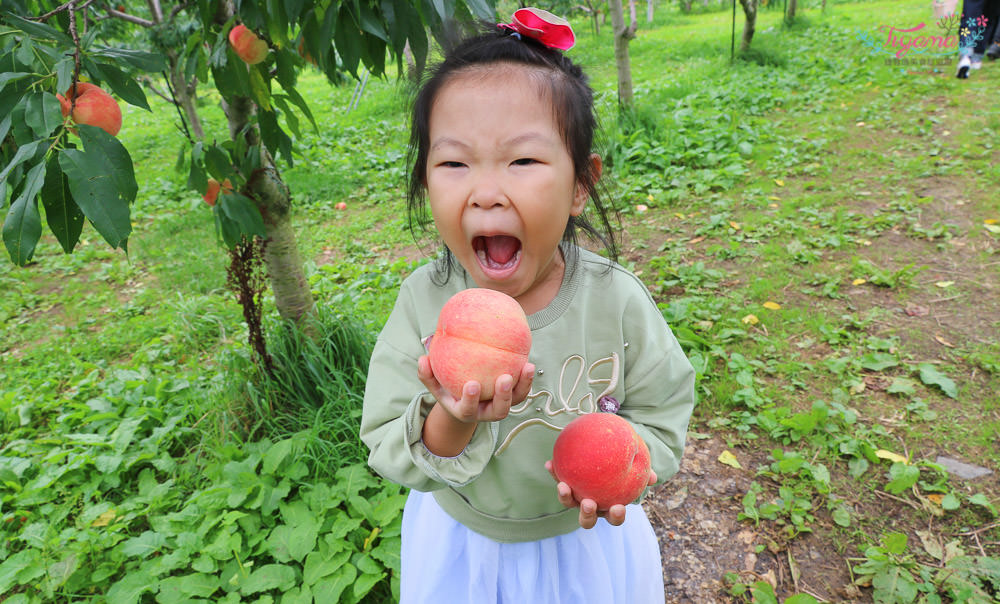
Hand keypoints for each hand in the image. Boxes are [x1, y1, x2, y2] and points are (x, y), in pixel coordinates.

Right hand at [417, 355, 534, 422]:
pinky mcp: (512, 398)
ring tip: (526, 367)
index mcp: (466, 412)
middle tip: (504, 378)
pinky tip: (528, 361)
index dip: (471, 400)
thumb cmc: (448, 390)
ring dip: (523, 386)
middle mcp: (486, 413)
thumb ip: (427, 374)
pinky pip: (522, 389)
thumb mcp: (435, 384)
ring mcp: (500, 406)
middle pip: (499, 411)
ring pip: (516, 401)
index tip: (472, 384)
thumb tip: (422, 359)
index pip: (468, 410)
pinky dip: (526, 378)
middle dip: (503, 396)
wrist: (465, 401)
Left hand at [545, 460, 656, 528]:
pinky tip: (549, 463)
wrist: (605, 456)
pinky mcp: (564, 485)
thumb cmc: (623, 466)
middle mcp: (591, 507)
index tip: (618, 507)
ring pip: (569, 503)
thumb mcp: (636, 469)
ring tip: (563, 485)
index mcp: (608, 507)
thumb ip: (644, 473)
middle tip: (588, 503)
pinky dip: (554, 473)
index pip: (613, 517)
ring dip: (565, 497)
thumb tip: (654, 477)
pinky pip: (559, 479)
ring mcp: (576, 498)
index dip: (615, 516)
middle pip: (587, 519)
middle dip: (586, 515)